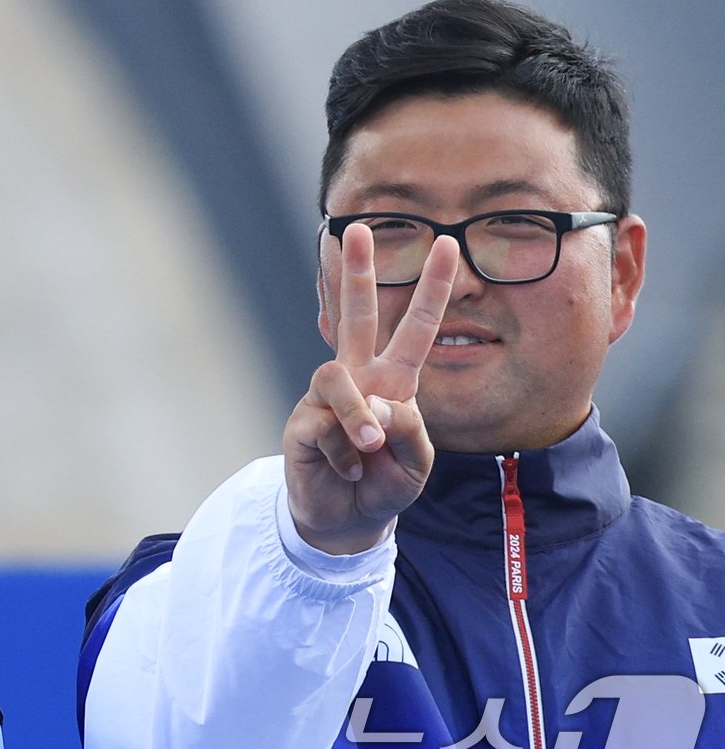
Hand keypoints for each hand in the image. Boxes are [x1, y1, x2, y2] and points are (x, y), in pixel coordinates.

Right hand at [283, 223, 458, 553]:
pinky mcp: (302, 423)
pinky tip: (346, 469)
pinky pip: (323, 426)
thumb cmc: (385, 482)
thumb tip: (376, 405)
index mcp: (393, 380)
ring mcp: (327, 399)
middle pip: (357, 315)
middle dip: (358, 271)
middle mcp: (358, 378)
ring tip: (367, 449)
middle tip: (355, 228)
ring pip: (335, 379)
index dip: (430, 288)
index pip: (415, 327)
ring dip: (357, 417)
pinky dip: (342, 455)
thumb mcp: (417, 461)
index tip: (447, 245)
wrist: (347, 520)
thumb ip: (409, 430)